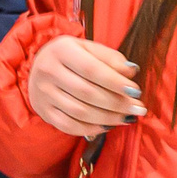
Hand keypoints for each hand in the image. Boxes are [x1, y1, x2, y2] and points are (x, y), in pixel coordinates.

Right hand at [27, 35, 142, 137]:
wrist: (39, 66)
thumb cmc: (71, 57)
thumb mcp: (89, 48)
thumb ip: (110, 58)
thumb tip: (131, 72)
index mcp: (62, 50)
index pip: (92, 70)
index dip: (115, 82)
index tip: (136, 91)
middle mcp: (49, 71)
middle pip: (87, 93)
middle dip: (117, 103)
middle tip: (137, 109)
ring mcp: (44, 94)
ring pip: (80, 112)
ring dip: (108, 118)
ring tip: (127, 118)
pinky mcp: (44, 111)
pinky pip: (69, 126)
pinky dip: (91, 129)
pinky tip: (107, 126)